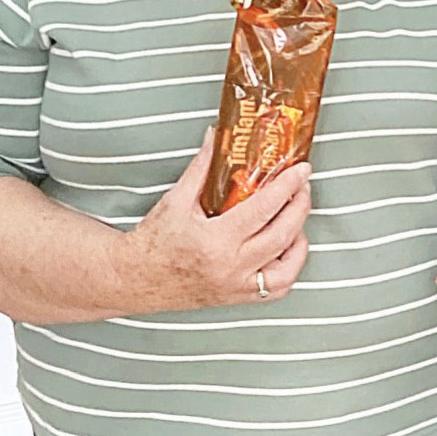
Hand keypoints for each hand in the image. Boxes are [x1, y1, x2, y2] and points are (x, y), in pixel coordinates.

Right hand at [119, 129, 311, 311]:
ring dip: (299, 239)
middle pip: (283, 234)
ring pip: (287, 267)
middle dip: (300, 205)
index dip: (288, 186)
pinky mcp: (237, 297)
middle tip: (303, 186)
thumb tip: (216, 137)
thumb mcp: (175, 200)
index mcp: (215, 241)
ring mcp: (236, 286)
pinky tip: (287, 247)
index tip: (300, 171)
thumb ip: (201, 167)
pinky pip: (276, 288)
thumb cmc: (152, 244)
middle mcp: (230, 267)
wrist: (133, 279)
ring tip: (296, 216)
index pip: (264, 209)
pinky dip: (289, 267)